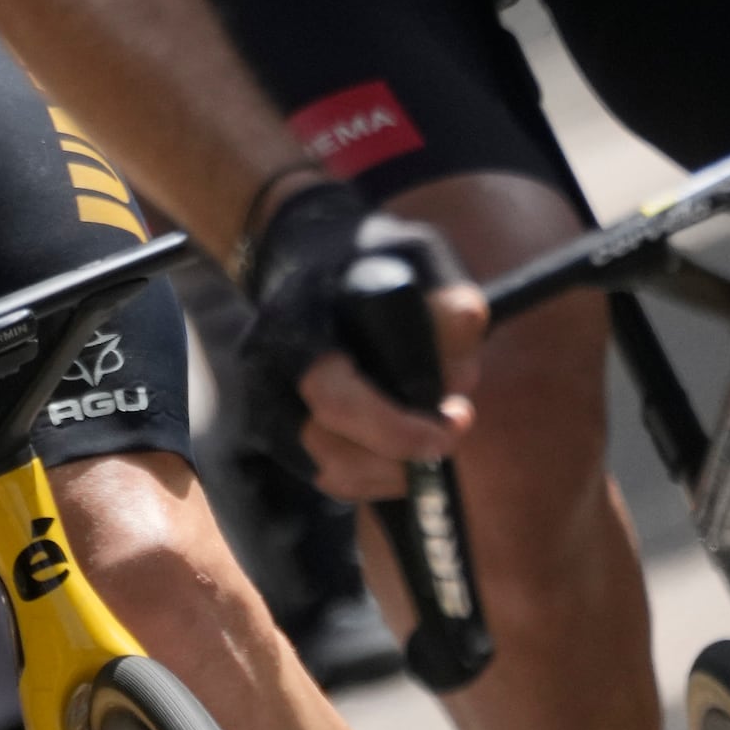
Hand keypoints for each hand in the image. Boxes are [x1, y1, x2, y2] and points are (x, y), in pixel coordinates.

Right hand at [231, 178, 483, 508]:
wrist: (299, 255)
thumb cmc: (362, 253)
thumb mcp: (411, 251)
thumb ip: (443, 292)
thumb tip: (466, 328)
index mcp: (293, 328)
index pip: (336, 400)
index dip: (399, 429)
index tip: (455, 418)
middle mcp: (267, 376)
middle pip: (332, 454)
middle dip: (405, 455)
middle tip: (452, 427)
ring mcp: (263, 408)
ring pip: (330, 474)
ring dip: (393, 470)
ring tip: (430, 435)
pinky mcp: (274, 432)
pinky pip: (328, 477)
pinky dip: (375, 476)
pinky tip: (403, 446)